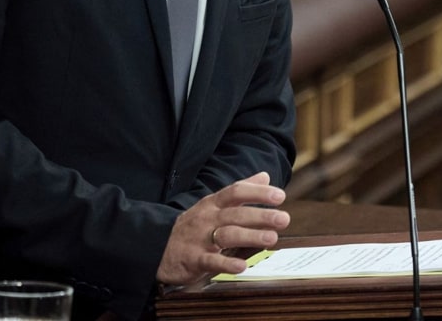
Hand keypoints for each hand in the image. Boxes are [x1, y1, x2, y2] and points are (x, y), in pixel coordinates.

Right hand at [156, 171, 288, 285]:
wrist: (157, 246)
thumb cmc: (194, 224)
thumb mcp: (214, 203)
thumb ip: (241, 190)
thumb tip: (265, 176)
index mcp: (213, 203)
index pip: (236, 192)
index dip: (258, 192)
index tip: (279, 195)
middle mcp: (208, 218)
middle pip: (236, 214)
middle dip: (261, 215)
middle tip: (284, 218)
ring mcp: (200, 239)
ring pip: (226, 235)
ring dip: (250, 236)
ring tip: (271, 238)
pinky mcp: (194, 259)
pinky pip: (211, 261)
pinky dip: (226, 264)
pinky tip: (242, 266)